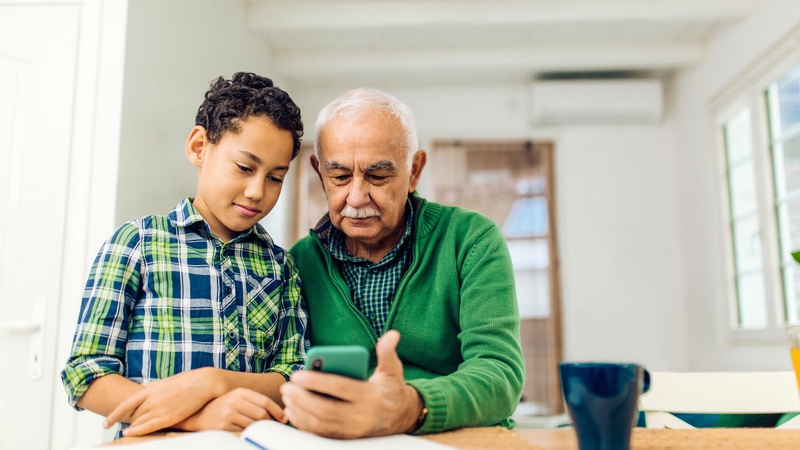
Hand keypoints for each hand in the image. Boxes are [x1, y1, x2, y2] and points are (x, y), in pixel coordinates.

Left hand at [105, 367, 221, 435]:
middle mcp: (151, 399)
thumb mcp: (166, 381)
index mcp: (150, 390)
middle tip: (120, 429)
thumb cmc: (187, 381)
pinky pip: (148, 427)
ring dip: (132, 428)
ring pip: (138, 422)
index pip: (126, 404)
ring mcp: (159, 408)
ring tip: (126, 434)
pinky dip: (136, 431)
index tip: (105, 422)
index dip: (113, 414)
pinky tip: (129, 434)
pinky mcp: (169, 417)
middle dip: (126, 422)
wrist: (204, 382)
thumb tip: (142, 386)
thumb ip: (152, 386)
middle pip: (132, 415)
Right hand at [176, 387, 286, 431]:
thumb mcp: (236, 398)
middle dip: (271, 422)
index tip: (284, 418)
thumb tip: (278, 413)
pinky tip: (249, 433)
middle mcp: (234, 401)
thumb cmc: (222, 407)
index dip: (277, 411)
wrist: (197, 414)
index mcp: (239, 392)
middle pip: (261, 414)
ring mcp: (228, 414)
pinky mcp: (223, 427)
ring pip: (253, 424)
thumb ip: (254, 402)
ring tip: (261, 430)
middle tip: (274, 426)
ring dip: (260, 429)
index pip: (265, 401)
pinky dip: (249, 434)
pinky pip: (243, 432)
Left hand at [280, 330, 422, 437]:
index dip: (316, 381)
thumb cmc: (391, 389)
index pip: (339, 387)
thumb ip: (387, 352)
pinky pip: (320, 433)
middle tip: (286, 386)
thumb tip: (391, 334)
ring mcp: (352, 430)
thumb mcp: (393, 370)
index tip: (297, 374)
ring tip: (287, 395)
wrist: (401, 417)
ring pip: (319, 423)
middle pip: (324, 409)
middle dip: (301, 398)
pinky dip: (303, 423)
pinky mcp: (345, 437)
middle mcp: (360, 416)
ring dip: (299, 410)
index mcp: (370, 396)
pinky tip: (293, 410)